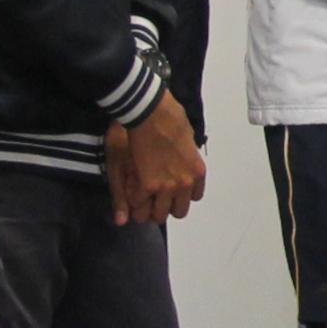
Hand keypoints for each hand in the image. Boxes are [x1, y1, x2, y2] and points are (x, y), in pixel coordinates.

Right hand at [107, 95, 207, 226]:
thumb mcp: (188, 135)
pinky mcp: (147, 186)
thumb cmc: (169, 116)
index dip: (180, 195)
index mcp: (197, 172)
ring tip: (140, 200)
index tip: (172, 190)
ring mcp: (167, 187)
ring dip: (149, 208)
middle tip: (154, 199)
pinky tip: (129, 189)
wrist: (150, 112)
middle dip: (166, 206)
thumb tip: (184, 151)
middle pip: (178, 212)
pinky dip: (133, 198)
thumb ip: (187, 152)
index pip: (193, 197)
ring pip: (158, 214)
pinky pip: (138, 203)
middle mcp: (185, 183)